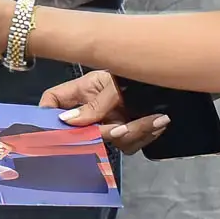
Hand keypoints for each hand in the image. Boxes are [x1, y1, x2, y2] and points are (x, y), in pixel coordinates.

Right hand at [41, 70, 169, 153]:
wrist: (172, 76)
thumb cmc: (137, 73)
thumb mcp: (114, 84)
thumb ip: (95, 105)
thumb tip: (68, 121)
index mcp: (82, 90)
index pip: (52, 101)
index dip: (47, 115)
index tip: (54, 128)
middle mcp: (93, 109)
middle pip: (81, 131)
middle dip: (102, 133)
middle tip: (120, 129)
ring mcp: (110, 122)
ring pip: (109, 142)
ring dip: (133, 133)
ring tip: (155, 119)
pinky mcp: (128, 133)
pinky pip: (130, 145)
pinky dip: (145, 135)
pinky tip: (159, 122)